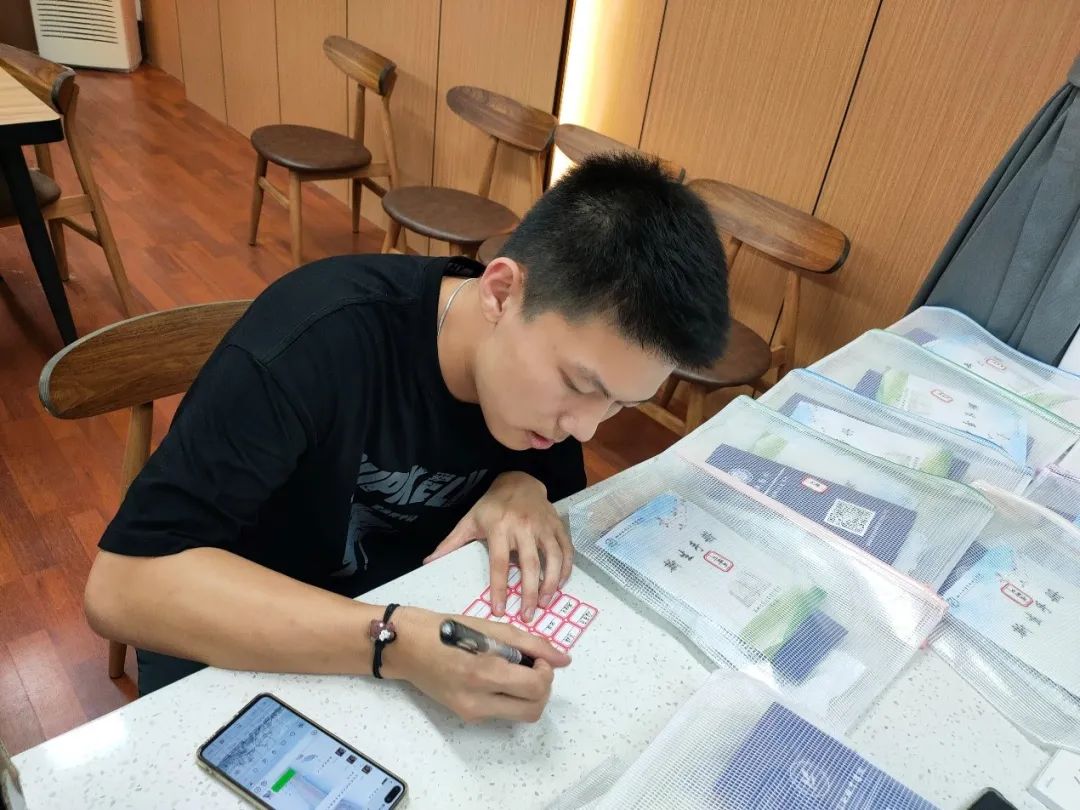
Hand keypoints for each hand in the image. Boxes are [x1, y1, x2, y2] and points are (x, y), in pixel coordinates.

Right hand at [381, 606, 570, 722]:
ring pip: (522, 715)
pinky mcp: (467, 716)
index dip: (545, 671)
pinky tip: (497, 676)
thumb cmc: (445, 628)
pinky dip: (511, 696)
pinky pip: (503, 712)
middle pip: (533, 710)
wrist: (405, 647)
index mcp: (483, 673)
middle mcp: (478, 701)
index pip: (536, 687)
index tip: (535, 656)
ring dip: (529, 695)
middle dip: (542, 687)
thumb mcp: (490, 627)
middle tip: (530, 665)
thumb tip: (564, 659)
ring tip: (513, 670)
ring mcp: (471, 713)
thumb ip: (530, 644)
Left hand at [424, 472, 572, 621]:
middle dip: (530, 593)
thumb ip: (451, 543)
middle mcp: (524, 527)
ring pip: (553, 558)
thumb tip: (428, 561)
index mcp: (499, 528)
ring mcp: (543, 526)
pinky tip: (561, 585)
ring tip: (545, 604)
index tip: (500, 610)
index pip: (499, 563)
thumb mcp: (469, 521)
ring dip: (552, 583)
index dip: (500, 588)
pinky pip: (566, 550)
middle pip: (529, 564)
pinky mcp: (557, 526)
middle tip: (528, 616)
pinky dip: (566, 569)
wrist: (519, 481)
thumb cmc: (492, 506)